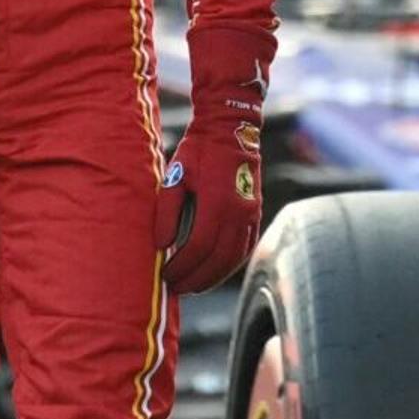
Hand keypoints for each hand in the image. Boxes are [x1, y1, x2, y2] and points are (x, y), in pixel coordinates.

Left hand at [159, 22, 270, 295]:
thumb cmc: (198, 152)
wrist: (231, 130)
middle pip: (218, 260)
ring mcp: (251, 214)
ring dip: (213, 277)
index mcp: (217, 203)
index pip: (198, 248)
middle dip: (195, 279)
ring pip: (234, 259)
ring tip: (192, 286)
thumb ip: (166, 212)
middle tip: (176, 289)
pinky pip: (244, 248)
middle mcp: (239, 213)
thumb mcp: (174, 177)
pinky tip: (213, 271)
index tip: (165, 275)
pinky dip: (229, 265)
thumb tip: (162, 246)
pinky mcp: (256, 214)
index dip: (181, 267)